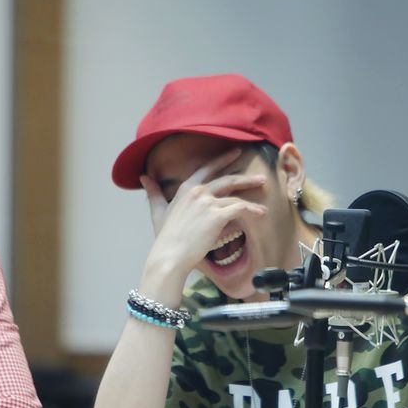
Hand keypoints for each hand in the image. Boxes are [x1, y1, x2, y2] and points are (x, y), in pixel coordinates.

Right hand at [141, 148, 266, 278]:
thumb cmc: (165, 237)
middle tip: (260, 177)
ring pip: (235, 196)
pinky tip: (260, 214)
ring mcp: (207, 202)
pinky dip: (252, 210)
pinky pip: (240, 208)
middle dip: (245, 178)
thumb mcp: (158, 211)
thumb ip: (154, 192)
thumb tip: (144, 177)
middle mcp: (197, 191)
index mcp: (186, 189)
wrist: (170, 255)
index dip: (222, 160)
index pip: (207, 169)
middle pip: (227, 179)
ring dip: (252, 200)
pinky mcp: (217, 215)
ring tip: (263, 208)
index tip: (235, 153)